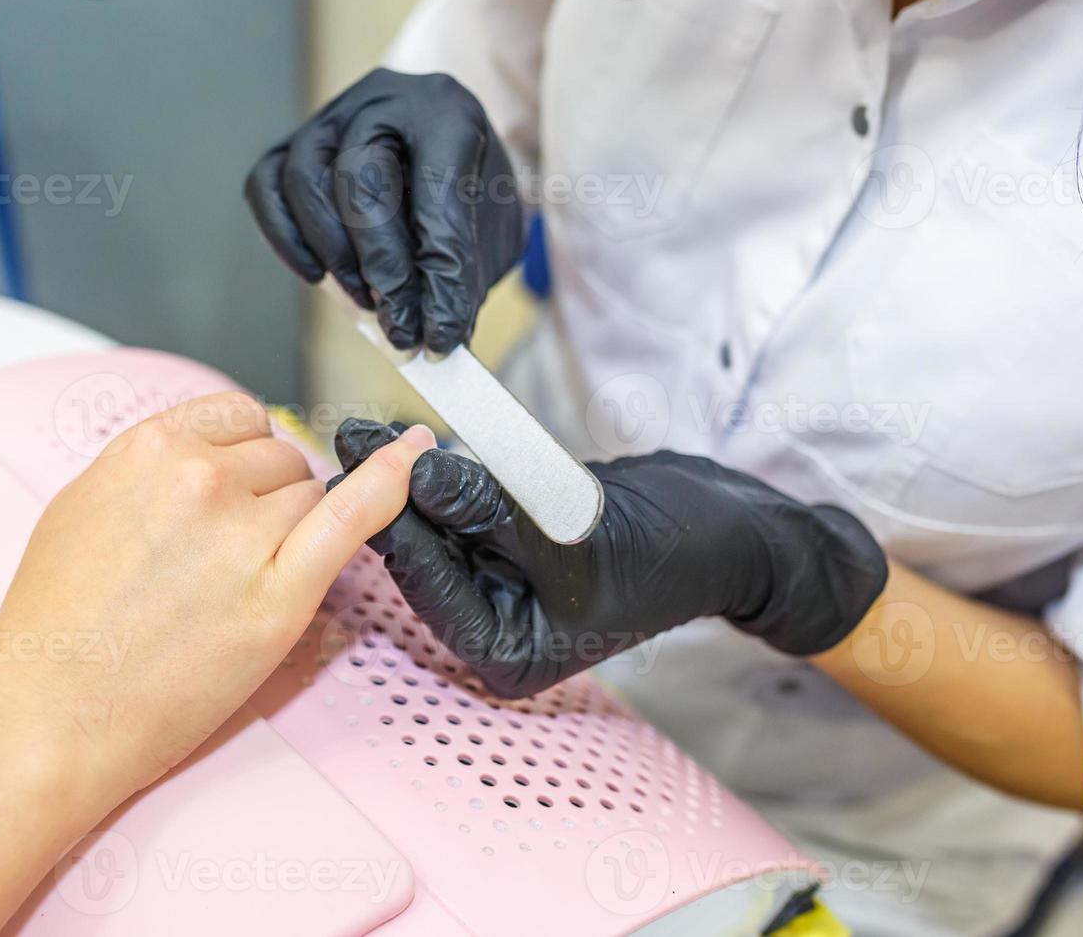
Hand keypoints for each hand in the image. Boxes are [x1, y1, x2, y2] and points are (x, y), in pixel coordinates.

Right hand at [0, 395, 436, 796]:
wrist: (50, 713)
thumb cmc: (56, 625)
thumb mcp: (84, 506)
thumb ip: (151, 467)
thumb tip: (211, 452)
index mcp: (148, 448)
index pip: (239, 418)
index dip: (243, 457)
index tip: (235, 489)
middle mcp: (200, 477)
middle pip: (280, 459)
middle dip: (265, 499)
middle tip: (222, 559)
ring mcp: (244, 534)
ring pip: (311, 495)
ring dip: (293, 531)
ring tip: (232, 587)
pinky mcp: (282, 594)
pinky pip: (352, 516)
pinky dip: (390, 483)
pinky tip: (415, 458)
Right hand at [245, 68, 525, 352]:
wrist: (446, 147)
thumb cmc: (470, 191)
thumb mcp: (492, 228)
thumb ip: (467, 276)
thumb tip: (438, 336)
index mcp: (447, 112)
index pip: (436, 192)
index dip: (440, 273)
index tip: (442, 334)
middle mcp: (382, 102)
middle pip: (359, 177)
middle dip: (382, 265)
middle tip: (401, 325)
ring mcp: (330, 118)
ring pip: (305, 181)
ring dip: (334, 254)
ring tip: (367, 301)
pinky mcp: (291, 144)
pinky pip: (267, 186)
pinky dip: (285, 237)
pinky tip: (318, 276)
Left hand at [335, 419, 887, 698]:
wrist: (729, 530)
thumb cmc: (671, 552)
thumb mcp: (576, 535)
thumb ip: (492, 510)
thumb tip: (415, 475)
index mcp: (504, 653)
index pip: (428, 584)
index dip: (391, 521)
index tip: (357, 464)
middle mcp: (494, 626)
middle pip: (423, 555)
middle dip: (391, 497)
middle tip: (353, 435)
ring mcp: (502, 586)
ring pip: (438, 528)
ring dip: (412, 481)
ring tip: (371, 430)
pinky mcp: (512, 545)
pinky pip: (467, 509)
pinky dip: (450, 477)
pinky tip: (418, 442)